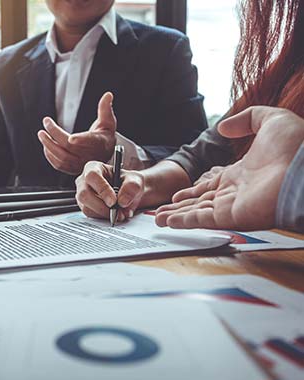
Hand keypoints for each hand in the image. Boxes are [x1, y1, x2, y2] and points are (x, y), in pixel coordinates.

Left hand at [37, 92, 116, 174]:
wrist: (104, 154)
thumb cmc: (105, 136)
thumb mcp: (108, 121)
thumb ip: (105, 108)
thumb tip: (108, 95)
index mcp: (99, 143)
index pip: (90, 142)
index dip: (80, 140)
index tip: (71, 138)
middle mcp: (90, 155)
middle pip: (70, 147)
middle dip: (55, 134)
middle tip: (46, 123)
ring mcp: (80, 164)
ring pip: (62, 158)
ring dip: (49, 145)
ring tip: (41, 134)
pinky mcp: (73, 169)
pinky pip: (59, 165)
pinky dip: (50, 156)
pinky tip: (46, 145)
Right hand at [75, 161, 144, 222]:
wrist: (129, 194)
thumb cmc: (128, 182)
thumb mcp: (135, 180)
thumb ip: (132, 187)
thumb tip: (122, 201)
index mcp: (94, 167)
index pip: (92, 176)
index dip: (102, 189)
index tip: (113, 201)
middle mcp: (84, 180)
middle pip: (84, 194)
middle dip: (101, 206)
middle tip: (117, 212)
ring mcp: (82, 195)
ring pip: (87, 208)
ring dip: (105, 214)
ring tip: (120, 214)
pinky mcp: (85, 207)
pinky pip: (91, 215)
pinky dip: (104, 218)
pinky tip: (114, 215)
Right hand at [155, 106, 303, 229]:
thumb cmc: (295, 147)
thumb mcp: (271, 120)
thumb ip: (246, 119)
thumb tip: (223, 127)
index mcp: (240, 175)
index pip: (209, 186)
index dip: (192, 191)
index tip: (177, 195)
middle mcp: (234, 193)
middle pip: (199, 202)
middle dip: (179, 207)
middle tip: (160, 212)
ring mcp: (232, 206)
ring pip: (197, 213)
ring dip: (176, 216)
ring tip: (157, 219)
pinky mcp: (232, 217)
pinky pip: (202, 220)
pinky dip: (184, 221)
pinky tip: (168, 222)